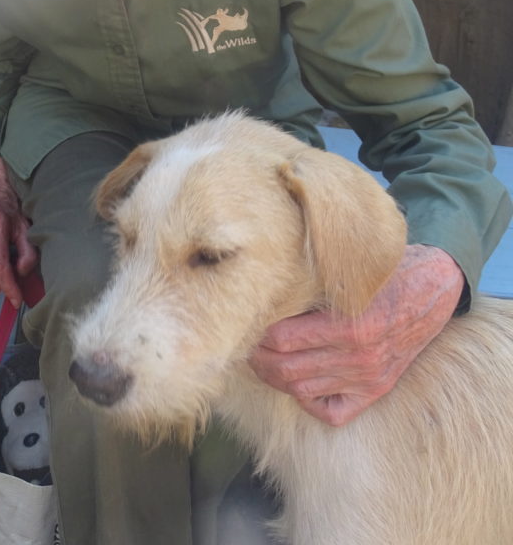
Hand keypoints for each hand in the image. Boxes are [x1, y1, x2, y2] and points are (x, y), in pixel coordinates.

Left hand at [249, 245, 464, 425]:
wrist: (435, 288)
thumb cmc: (387, 269)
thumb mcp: (350, 268)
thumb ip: (314, 281)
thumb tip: (267, 286)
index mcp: (350, 324)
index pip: (282, 339)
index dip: (257, 333)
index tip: (246, 321)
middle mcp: (359, 357)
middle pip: (286, 369)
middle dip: (258, 359)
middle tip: (245, 345)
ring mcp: (368, 377)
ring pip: (302, 390)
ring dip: (275, 378)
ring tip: (261, 361)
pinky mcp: (375, 390)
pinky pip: (332, 412)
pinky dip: (307, 401)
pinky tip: (297, 382)